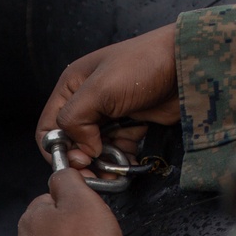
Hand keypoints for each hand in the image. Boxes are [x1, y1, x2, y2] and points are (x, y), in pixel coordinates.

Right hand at [37, 23, 179, 165]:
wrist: (188, 63)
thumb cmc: (143, 66)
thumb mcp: (99, 89)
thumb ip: (75, 119)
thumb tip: (81, 150)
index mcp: (71, 87)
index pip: (48, 127)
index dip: (56, 149)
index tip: (77, 161)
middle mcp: (85, 101)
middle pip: (71, 142)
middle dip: (81, 160)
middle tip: (94, 172)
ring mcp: (108, 114)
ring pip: (94, 149)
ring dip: (101, 163)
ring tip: (113, 171)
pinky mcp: (129, 124)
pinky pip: (116, 149)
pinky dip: (119, 160)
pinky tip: (127, 164)